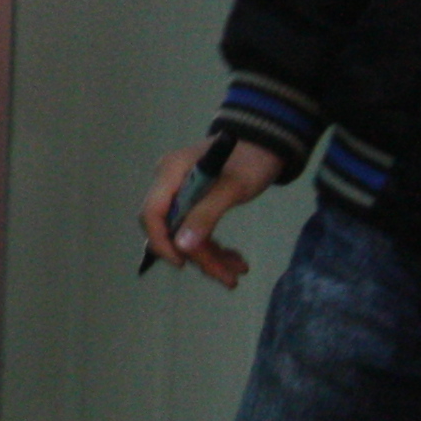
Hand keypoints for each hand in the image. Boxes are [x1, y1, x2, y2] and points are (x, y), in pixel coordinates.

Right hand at [135, 135, 284, 288]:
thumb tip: (182, 247)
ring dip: (211, 256)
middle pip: (172, 229)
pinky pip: (197, 229)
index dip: (162, 241)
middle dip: (199, 255)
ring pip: (186, 234)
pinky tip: (235, 259)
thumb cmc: (251, 158)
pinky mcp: (195, 202)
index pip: (152, 213)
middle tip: (227, 278)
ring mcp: (181, 193)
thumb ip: (206, 215)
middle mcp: (170, 183)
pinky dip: (215, 246)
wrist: (268, 142)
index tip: (182, 262)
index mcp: (170, 173)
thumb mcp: (232, 188)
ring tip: (237, 272)